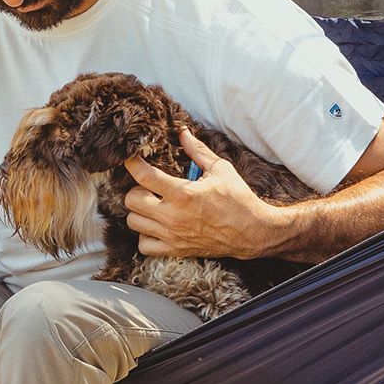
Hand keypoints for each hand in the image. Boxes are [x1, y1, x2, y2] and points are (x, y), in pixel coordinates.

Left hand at [124, 129, 283, 260]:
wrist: (252, 232)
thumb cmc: (237, 199)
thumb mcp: (220, 169)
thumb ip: (198, 151)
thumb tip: (183, 132)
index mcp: (183, 193)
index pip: (143, 176)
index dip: (132, 163)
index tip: (131, 158)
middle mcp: (173, 216)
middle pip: (131, 200)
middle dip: (137, 189)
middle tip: (150, 186)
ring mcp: (172, 236)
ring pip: (134, 222)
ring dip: (140, 212)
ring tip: (153, 205)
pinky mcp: (175, 250)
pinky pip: (144, 246)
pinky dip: (145, 235)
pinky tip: (156, 226)